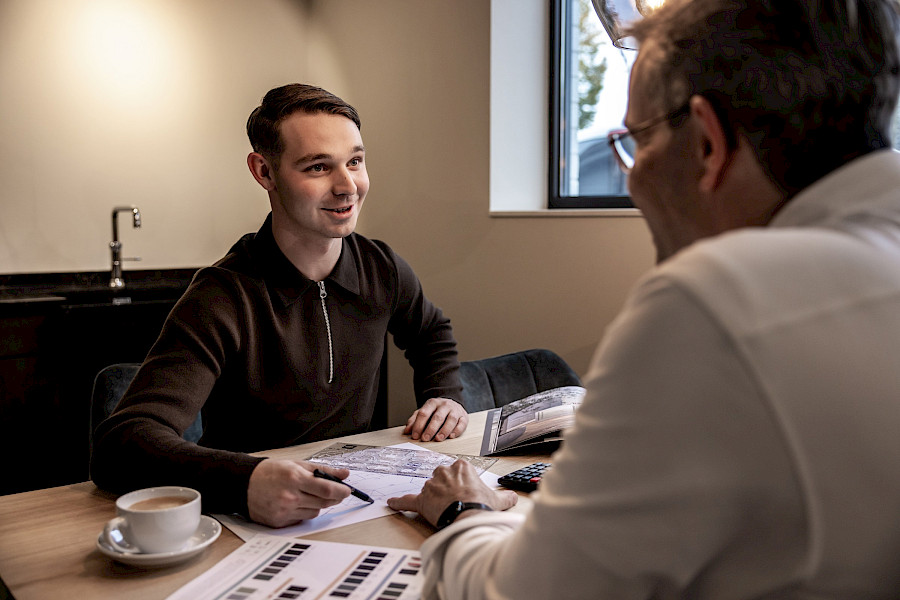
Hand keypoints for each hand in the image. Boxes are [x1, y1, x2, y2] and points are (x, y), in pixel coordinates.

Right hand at [247, 459, 350, 527]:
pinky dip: (304, 512)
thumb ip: (322, 470)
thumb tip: (344, 474)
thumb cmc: (269, 472)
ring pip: (314, 512)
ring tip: (307, 495)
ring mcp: (284, 511)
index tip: (347, 490)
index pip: (326, 488)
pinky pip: (302, 519)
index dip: (341, 491)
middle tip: (335, 492)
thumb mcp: (296, 464)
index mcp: (294, 478)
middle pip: (323, 502)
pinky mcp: (279, 523)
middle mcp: (289, 496)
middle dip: (333, 497)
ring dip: (317, 504)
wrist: (243, 484)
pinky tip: (296, 503)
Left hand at [387, 460, 517, 526]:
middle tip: (456, 502)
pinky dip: (399, 502)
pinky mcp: (422, 500)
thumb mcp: (498, 499)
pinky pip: (408, 500)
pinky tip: (392, 502)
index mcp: (461, 467)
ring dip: (434, 499)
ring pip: (429, 490)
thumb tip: (513, 497)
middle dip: (447, 489)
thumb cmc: (481, 506)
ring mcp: (431, 485)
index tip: (466, 492)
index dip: (462, 484)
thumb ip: (505, 496)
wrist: (469, 518)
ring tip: (445, 511)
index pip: (458, 471)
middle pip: (442, 478)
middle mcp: (444, 472)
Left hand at [403, 397, 467, 441]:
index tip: (415, 436)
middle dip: (431, 429)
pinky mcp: (464, 416)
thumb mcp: (424, 412)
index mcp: (432, 403)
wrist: (451, 404)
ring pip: (451, 420)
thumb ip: (414, 420)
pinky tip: (451, 436)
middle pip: (438, 417)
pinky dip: (457, 430)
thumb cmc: (436, 411)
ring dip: (444, 430)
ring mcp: (455, 410)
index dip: (419, 425)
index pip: (424, 413)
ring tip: (438, 439)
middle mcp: (445, 405)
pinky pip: (462, 423)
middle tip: (425, 438)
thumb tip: (407, 431)